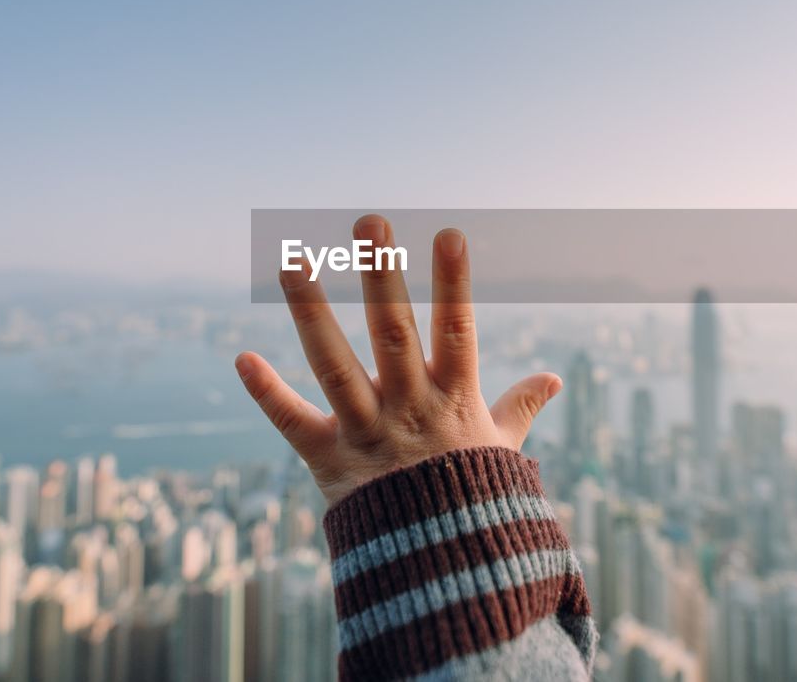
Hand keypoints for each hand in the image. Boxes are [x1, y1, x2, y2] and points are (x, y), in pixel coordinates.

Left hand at [235, 214, 561, 503]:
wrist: (440, 574)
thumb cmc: (472, 502)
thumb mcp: (502, 451)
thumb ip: (518, 408)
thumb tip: (554, 378)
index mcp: (455, 399)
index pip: (457, 331)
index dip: (453, 283)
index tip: (448, 234)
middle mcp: (409, 409)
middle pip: (394, 335)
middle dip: (383, 277)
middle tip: (368, 222)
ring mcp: (367, 433)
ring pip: (336, 367)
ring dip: (312, 313)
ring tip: (291, 260)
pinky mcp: (329, 462)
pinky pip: (294, 424)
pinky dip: (268, 395)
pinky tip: (242, 359)